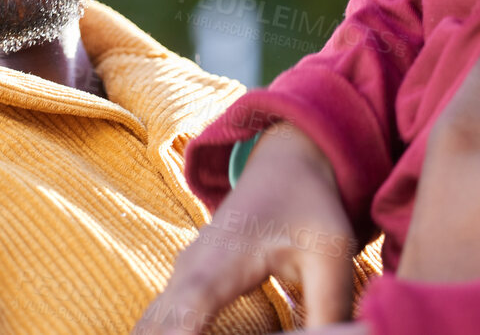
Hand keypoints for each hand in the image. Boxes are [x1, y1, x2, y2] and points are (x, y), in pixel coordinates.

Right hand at [138, 123, 358, 333]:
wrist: (284, 162)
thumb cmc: (307, 203)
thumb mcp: (330, 251)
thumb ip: (329, 306)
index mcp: (219, 264)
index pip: (183, 317)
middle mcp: (188, 273)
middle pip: (153, 331)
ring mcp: (180, 278)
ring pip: (149, 328)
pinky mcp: (184, 287)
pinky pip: (158, 324)